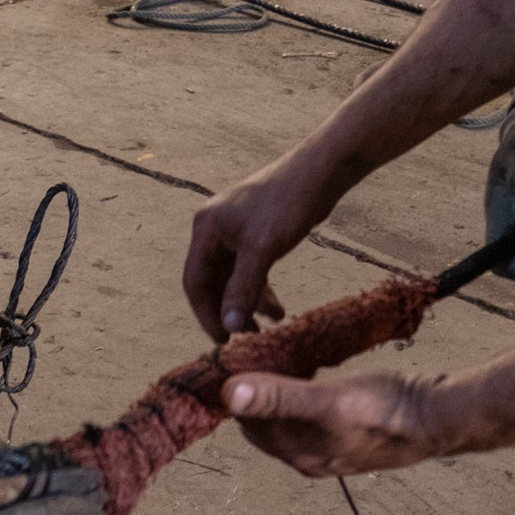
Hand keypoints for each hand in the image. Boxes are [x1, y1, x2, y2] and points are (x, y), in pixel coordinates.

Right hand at [182, 156, 339, 338]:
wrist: (319, 173)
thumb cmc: (287, 203)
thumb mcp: (262, 250)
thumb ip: (242, 289)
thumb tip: (228, 327)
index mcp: (206, 229)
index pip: (194, 281)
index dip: (206, 314)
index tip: (223, 341)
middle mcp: (215, 230)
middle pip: (212, 282)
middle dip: (228, 311)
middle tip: (244, 339)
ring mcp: (236, 232)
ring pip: (233, 279)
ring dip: (247, 304)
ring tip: (266, 328)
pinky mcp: (256, 235)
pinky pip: (250, 271)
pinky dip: (260, 290)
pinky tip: (277, 310)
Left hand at [222, 369, 457, 476]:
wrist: (436, 418)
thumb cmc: (385, 411)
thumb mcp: (328, 400)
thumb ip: (280, 398)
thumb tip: (231, 394)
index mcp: (298, 454)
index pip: (248, 424)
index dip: (240, 393)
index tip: (238, 358)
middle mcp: (309, 457)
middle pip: (265, 423)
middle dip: (257, 393)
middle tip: (257, 353)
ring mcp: (330, 447)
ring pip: (287, 418)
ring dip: (279, 391)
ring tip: (279, 359)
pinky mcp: (347, 433)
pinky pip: (310, 414)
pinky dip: (301, 394)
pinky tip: (310, 373)